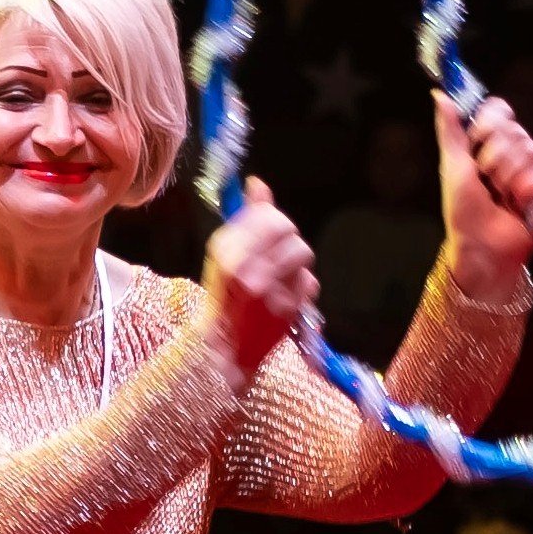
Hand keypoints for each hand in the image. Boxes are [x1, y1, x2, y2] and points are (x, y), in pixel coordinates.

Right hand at [203, 179, 316, 376]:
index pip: (265, 214)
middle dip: (287, 238)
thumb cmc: (226, 299)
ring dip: (296, 264)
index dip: (273, 219)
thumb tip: (258, 185)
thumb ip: (246, 219)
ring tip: (281, 278)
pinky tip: (285, 296)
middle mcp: (243, 265)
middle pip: (286, 227)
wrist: (224, 349)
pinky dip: (301, 288)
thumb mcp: (227, 255)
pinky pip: (308, 282)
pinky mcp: (284, 307)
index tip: (270, 229)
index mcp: (225, 248)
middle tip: (279, 254)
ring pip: (302, 252)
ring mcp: (265, 286)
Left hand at [435, 93, 532, 302]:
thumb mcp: (453, 167)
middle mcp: (515, 153)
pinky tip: (520, 204)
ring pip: (532, 151)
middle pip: (515, 130)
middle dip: (495, 158)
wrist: (479, 247)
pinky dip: (530, 191)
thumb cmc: (463, 212)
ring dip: (510, 177)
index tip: (477, 138)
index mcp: (492, 144)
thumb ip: (450, 131)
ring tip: (502, 197)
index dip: (490, 122)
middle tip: (487, 181)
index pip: (500, 111)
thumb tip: (440, 96)